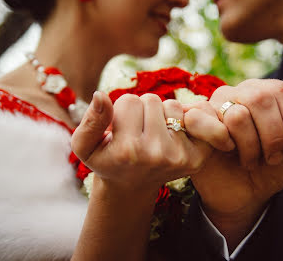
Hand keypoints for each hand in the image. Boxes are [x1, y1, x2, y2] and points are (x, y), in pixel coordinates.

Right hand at [71, 92, 232, 192]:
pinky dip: (183, 118)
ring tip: (153, 133)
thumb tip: (101, 95)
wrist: (132, 187)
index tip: (120, 128)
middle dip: (143, 110)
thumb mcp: (84, 146)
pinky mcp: (197, 157)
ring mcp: (179, 156)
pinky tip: (172, 134)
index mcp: (127, 151)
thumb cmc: (107, 160)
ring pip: (172, 105)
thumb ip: (90, 121)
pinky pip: (195, 115)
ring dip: (162, 114)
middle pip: (152, 100)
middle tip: (138, 130)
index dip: (122, 110)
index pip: (129, 101)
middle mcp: (156, 154)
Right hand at [190, 80, 282, 248]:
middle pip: (261, 99)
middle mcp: (239, 91)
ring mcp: (214, 104)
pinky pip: (202, 119)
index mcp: (266, 91)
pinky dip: (221, 142)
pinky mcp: (193, 121)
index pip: (282, 90)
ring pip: (237, 114)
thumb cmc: (272, 167)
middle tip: (273, 158)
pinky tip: (225, 151)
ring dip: (249, 147)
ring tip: (251, 160)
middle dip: (273, 137)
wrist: (244, 194)